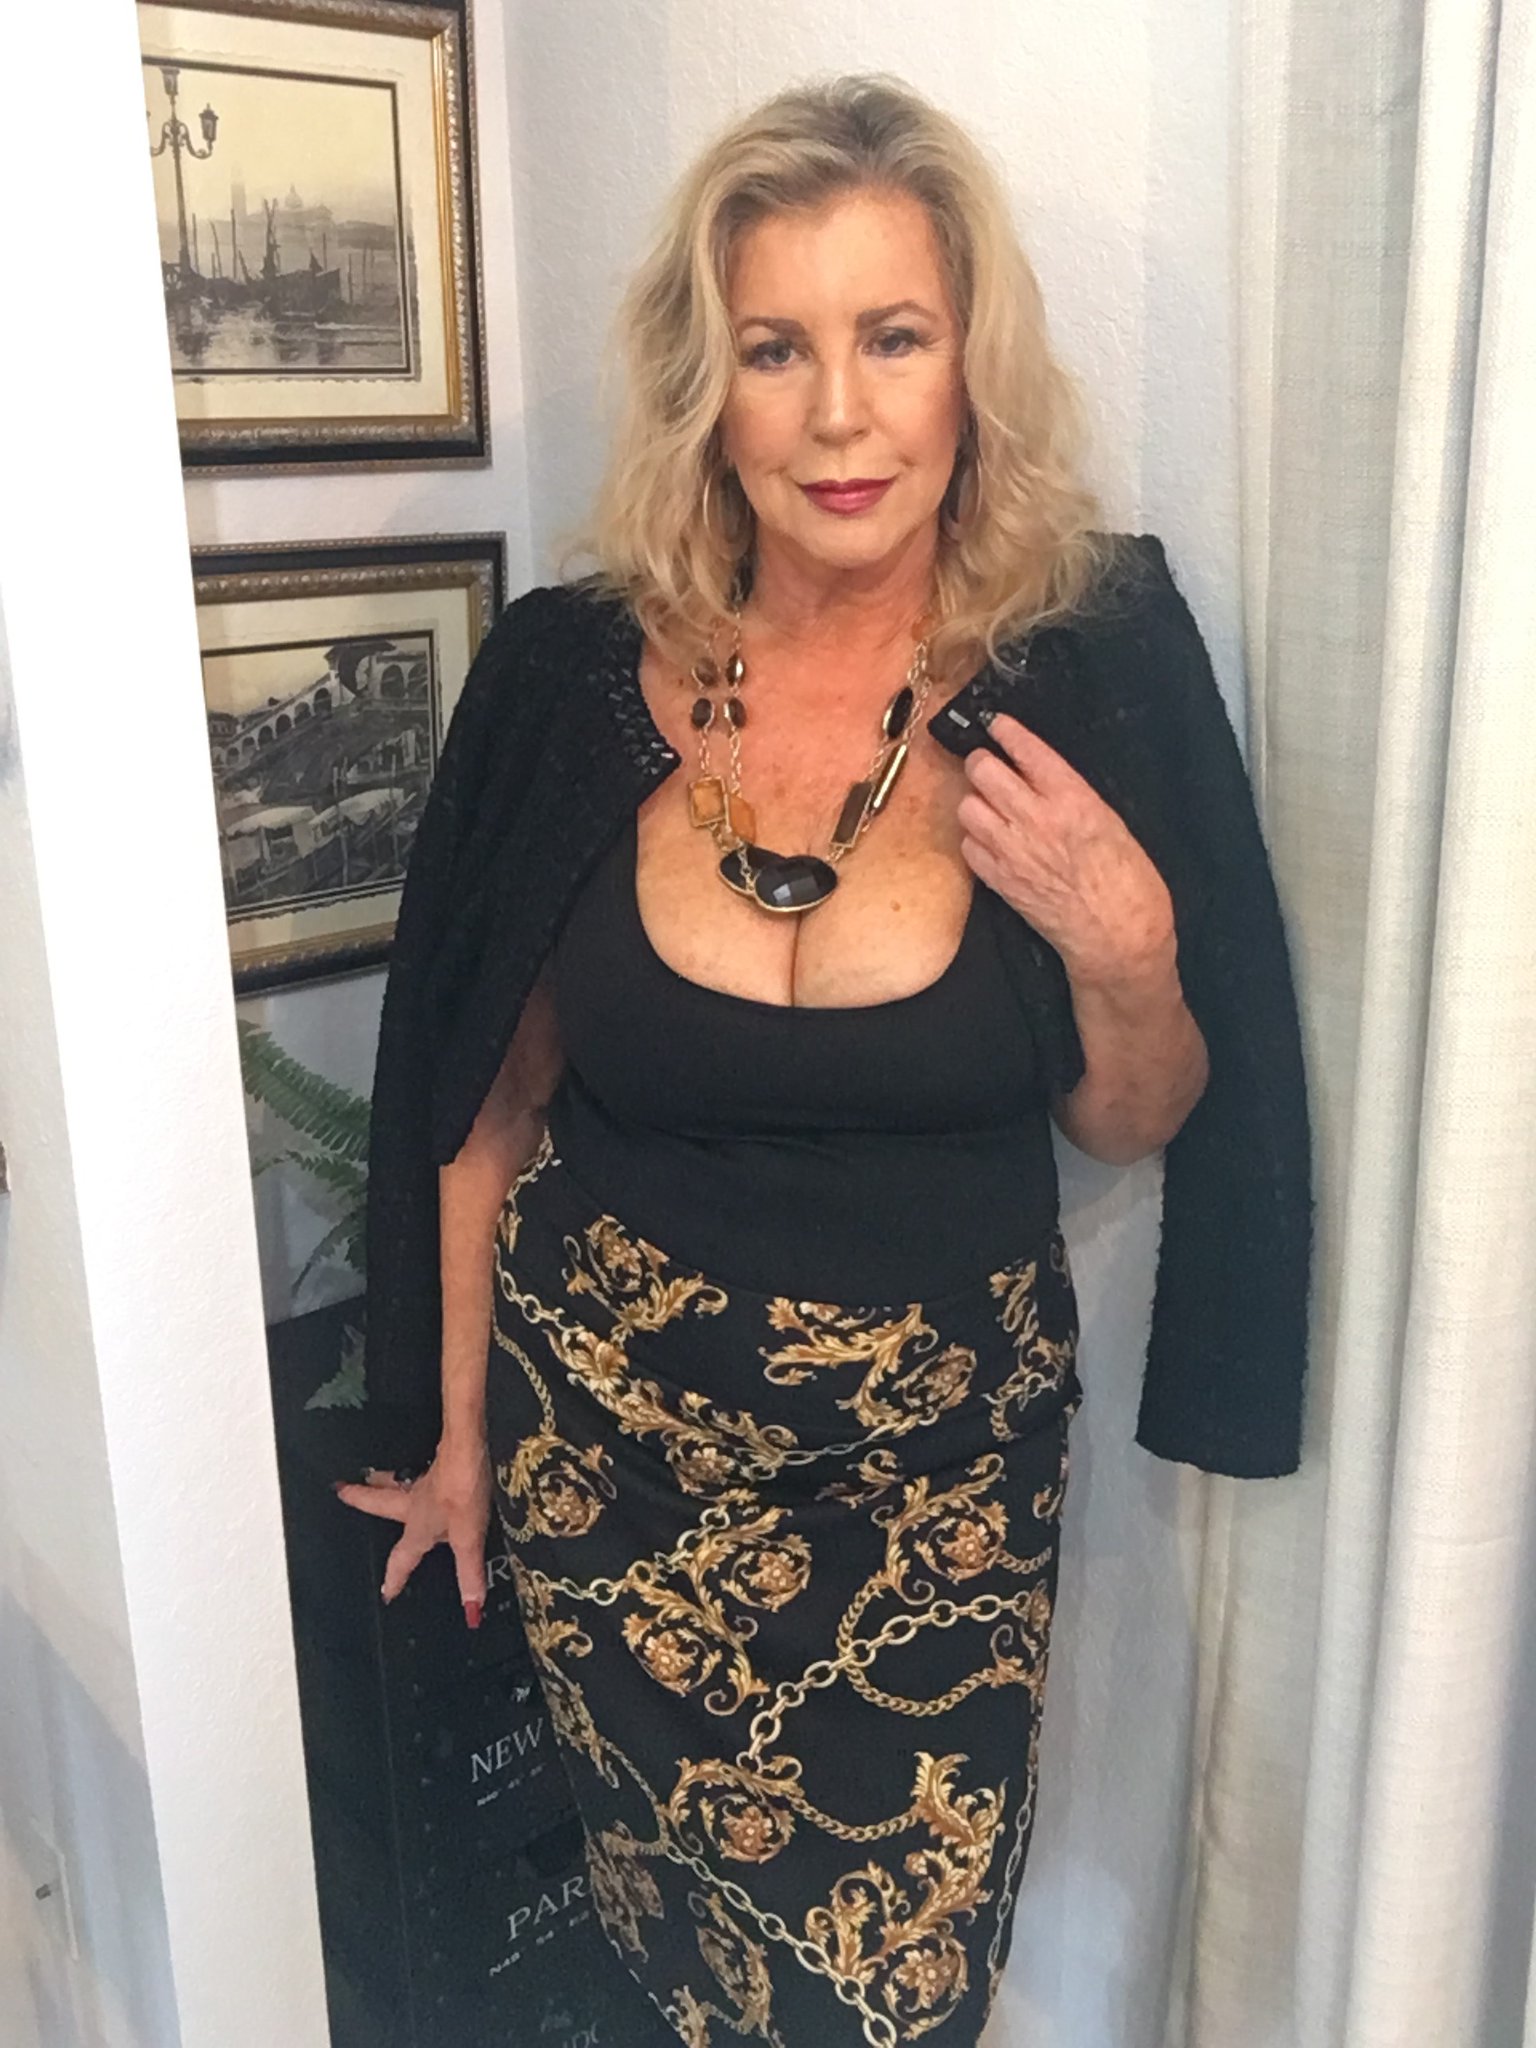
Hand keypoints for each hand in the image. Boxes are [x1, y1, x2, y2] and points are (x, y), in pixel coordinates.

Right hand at [334, 1438, 490, 1626]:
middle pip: (382, 1502)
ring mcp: (427, 1478)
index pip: (401, 1557)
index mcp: (418, 1525)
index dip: (395, 1576)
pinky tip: (424, 1459)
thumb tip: (471, 1609)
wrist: (468, 1449)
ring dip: (383, 1480)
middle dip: (363, 1500)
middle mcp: (417, 1501)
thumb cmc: (463, 1490)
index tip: (386, 1591)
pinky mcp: (441, 1459)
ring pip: (396, 1481)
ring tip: (371, 1474)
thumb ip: (469, 1572)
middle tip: (342, 1491)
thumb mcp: (468, 1537)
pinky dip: (413, 1466)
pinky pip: (419, 1466)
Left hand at [955, 711, 1174, 986]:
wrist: (1117, 935)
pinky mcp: (998, 880)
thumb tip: (1041, 774)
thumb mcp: (1109, 820)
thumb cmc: (1128, 880)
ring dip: (975, 801)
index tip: (996, 724)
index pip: (1024, 749)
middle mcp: (1035, 818)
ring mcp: (1011, 850)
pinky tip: (990, 841)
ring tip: (990, 807)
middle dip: (982, 763)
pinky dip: (974, 839)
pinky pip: (967, 845)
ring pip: (967, 806)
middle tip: (989, 766)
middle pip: (983, 770)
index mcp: (1071, 797)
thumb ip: (1070, 793)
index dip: (1005, 731)